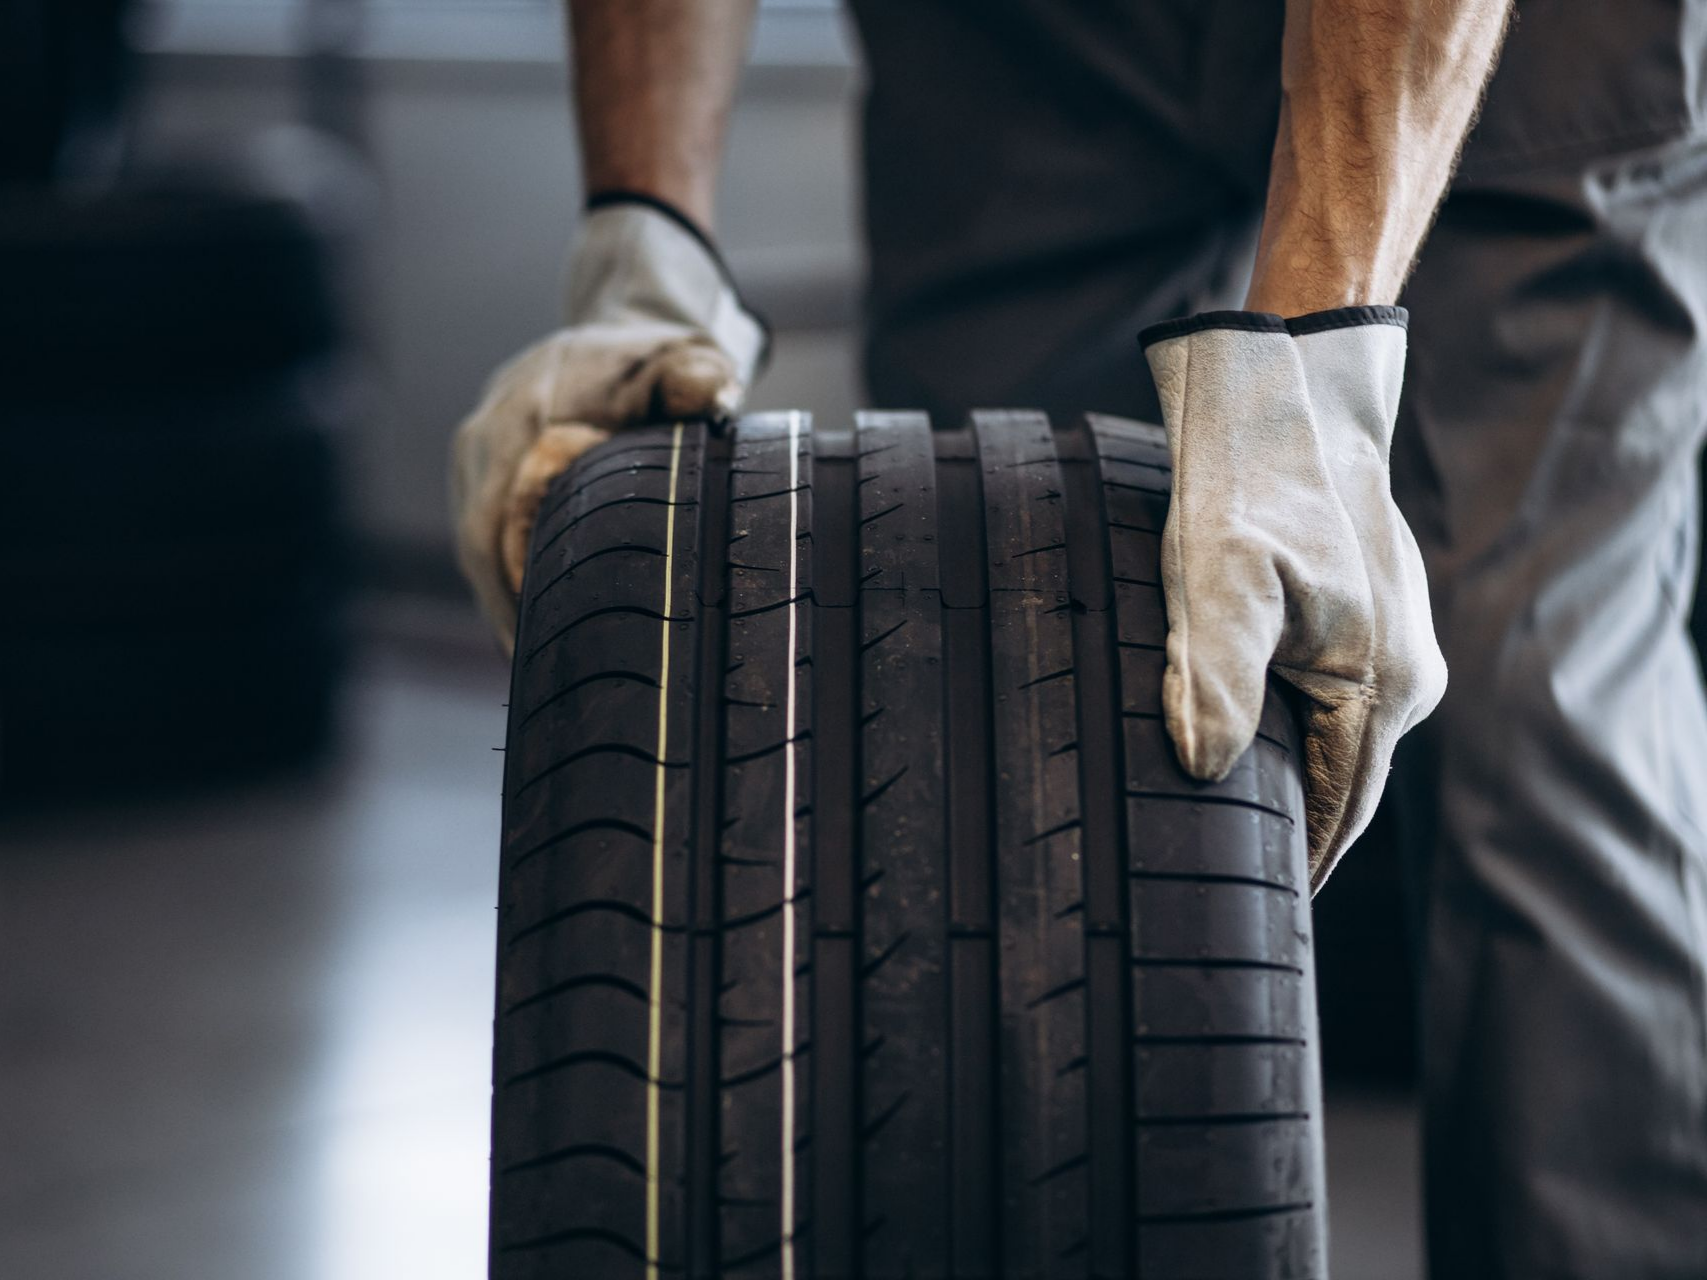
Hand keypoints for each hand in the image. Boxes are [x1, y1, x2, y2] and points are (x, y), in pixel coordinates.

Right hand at [450, 199, 765, 650]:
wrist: (620, 328)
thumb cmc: (660, 357)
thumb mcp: (689, 359)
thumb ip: (698, 375)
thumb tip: (710, 391)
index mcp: (526, 416)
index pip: (502, 516)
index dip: (513, 582)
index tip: (535, 640)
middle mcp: (486, 436)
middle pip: (479, 544)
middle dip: (505, 611)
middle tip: (539, 678)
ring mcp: (476, 454)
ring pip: (476, 546)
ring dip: (502, 602)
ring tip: (535, 670)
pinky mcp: (480, 470)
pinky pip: (483, 536)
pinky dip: (505, 580)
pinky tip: (533, 630)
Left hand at [1140, 307, 1446, 886]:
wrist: (1286, 400)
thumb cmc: (1249, 488)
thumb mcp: (1217, 581)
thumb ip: (1214, 680)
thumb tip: (1207, 771)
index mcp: (1382, 686)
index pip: (1341, 812)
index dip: (1300, 865)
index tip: (1256, 916)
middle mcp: (1403, 677)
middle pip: (1340, 785)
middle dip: (1292, 832)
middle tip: (1228, 884)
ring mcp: (1391, 648)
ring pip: (1331, 744)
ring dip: (1286, 781)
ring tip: (1227, 831)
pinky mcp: (1366, 622)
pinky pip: (1329, 703)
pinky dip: (1289, 732)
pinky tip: (1245, 746)